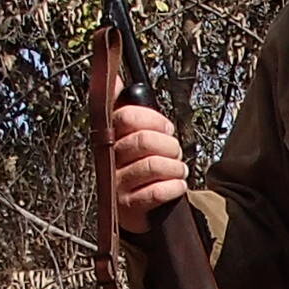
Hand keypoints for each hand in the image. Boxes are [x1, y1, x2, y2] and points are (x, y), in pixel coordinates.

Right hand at [104, 98, 188, 231]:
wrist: (137, 211)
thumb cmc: (137, 167)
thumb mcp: (132, 136)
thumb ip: (127, 109)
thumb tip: (116, 77)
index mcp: (110, 137)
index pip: (126, 117)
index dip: (153, 119)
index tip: (166, 127)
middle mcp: (109, 160)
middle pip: (143, 140)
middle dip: (169, 145)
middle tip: (176, 151)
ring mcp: (116, 185)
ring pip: (153, 165)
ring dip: (175, 167)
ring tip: (179, 169)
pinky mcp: (128, 207)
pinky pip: (156, 192)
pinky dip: (174, 187)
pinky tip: (178, 185)